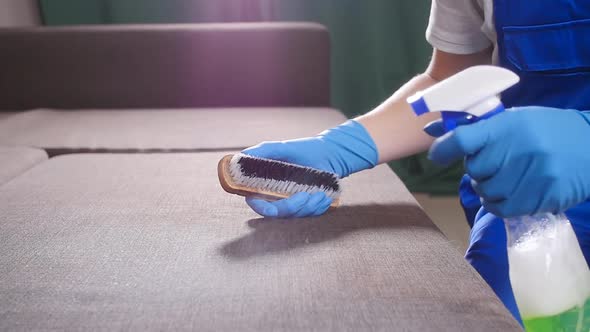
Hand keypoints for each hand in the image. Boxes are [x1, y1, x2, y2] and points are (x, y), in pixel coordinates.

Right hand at [243, 120, 377, 217]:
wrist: (329, 152)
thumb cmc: (303, 149)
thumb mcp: (281, 147)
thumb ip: (262, 152)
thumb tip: (240, 158)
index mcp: (267, 184)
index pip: (256, 202)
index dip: (260, 207)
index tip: (270, 208)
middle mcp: (278, 196)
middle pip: (278, 213)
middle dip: (291, 208)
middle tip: (305, 195)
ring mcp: (294, 203)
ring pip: (295, 215)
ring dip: (308, 207)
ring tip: (320, 193)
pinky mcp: (309, 207)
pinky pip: (311, 215)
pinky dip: (318, 207)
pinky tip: (325, 196)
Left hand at [428, 107, 589, 216]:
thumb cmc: (547, 129)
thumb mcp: (513, 119)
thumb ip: (475, 128)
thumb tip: (430, 129)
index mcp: (507, 126)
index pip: (462, 139)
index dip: (443, 149)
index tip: (438, 154)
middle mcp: (518, 150)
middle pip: (473, 170)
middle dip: (477, 169)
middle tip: (492, 164)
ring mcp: (532, 175)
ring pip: (486, 192)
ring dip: (488, 188)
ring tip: (504, 178)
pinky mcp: (543, 196)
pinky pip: (503, 209)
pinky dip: (500, 204)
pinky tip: (511, 192)